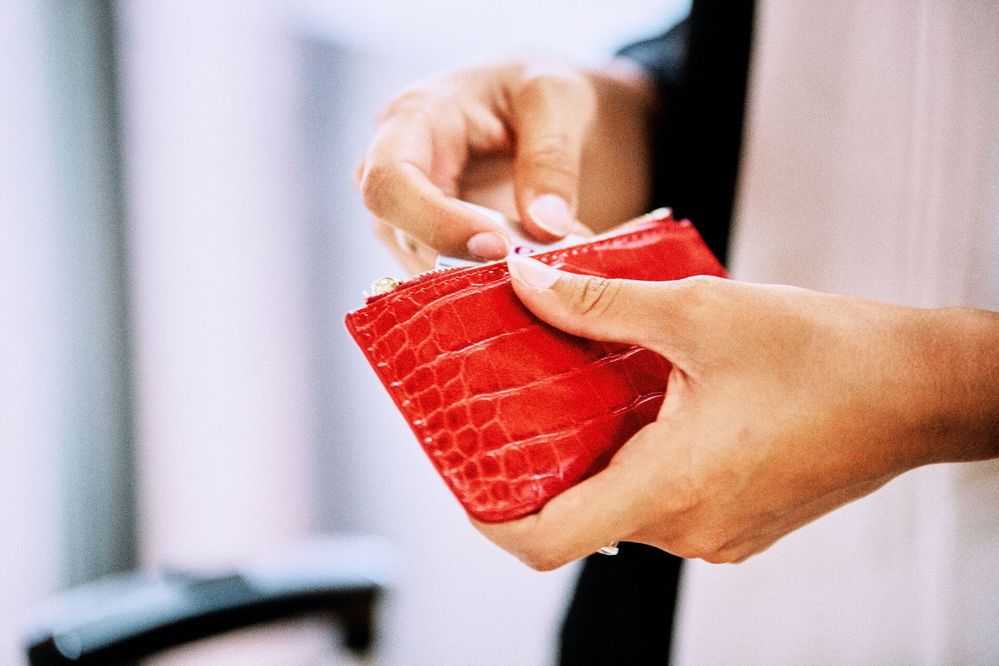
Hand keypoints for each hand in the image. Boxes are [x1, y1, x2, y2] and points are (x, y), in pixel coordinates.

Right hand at [356, 59, 656, 272]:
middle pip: (399, 236)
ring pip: (421, 270)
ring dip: (478, 282)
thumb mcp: (557, 98)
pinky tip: (532, 281)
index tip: (499, 247)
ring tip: (542, 273)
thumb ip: (552, 157)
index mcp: (413, 120)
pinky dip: (486, 290)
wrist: (542, 111)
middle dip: (464, 262)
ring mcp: (408, 214)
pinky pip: (443, 284)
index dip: (436, 223)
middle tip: (533, 272)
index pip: (390, 183)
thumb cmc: (538, 90)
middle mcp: (395, 171)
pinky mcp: (430, 245)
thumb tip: (547, 229)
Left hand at [473, 255, 998, 569]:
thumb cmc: (824, 351)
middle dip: (538, 463)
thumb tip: (522, 279)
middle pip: (578, 516)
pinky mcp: (740, 520)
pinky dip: (637, 458)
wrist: (922, 388)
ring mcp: (718, 532)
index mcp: (672, 488)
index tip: (462, 474)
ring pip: (622, 505)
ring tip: (577, 386)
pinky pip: (664, 500)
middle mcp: (689, 528)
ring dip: (593, 453)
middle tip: (512, 401)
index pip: (547, 541)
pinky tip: (641, 400)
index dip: (490, 515)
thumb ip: (599, 301)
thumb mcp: (699, 311)